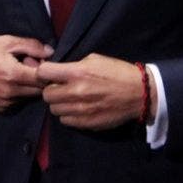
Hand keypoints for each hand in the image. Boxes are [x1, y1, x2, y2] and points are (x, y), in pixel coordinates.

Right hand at [0, 35, 52, 111]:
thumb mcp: (6, 41)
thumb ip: (31, 46)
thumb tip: (50, 52)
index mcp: (14, 74)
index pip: (44, 78)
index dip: (48, 70)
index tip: (42, 62)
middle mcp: (11, 92)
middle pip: (40, 90)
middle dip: (41, 79)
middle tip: (31, 66)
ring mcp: (6, 102)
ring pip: (30, 97)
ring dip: (31, 87)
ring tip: (20, 73)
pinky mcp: (0, 108)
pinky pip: (19, 102)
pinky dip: (21, 93)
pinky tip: (12, 82)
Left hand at [37, 53, 153, 130]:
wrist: (138, 94)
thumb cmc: (117, 72)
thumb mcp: (95, 59)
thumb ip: (74, 66)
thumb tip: (57, 71)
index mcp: (78, 72)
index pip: (44, 73)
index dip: (44, 72)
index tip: (49, 74)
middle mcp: (76, 92)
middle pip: (46, 94)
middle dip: (51, 90)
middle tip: (61, 88)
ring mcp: (80, 110)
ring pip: (54, 109)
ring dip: (59, 103)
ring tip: (71, 98)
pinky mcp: (86, 123)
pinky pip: (65, 120)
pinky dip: (68, 114)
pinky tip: (78, 108)